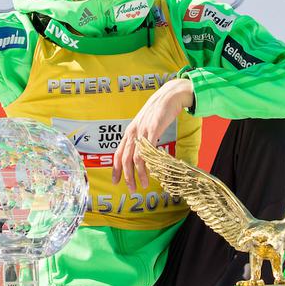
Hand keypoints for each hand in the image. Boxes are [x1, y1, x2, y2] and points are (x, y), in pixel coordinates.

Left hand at [112, 78, 193, 192]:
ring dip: (139, 174)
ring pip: (137, 157)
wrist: (169, 96)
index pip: (118, 153)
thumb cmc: (158, 111)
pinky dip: (149, 162)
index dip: (116, 169)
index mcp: (129, 132)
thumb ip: (141, 137)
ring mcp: (143, 130)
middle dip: (127, 176)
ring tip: (144, 185)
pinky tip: (152, 171)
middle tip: (131, 189)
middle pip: (125, 159)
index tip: (115, 182)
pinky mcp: (154, 128)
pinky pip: (149, 149)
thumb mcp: (145, 125)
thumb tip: (140, 153)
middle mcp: (133, 132)